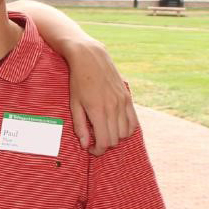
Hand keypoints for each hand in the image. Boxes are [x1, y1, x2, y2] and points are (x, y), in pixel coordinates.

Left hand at [65, 39, 137, 154]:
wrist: (90, 58)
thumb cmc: (78, 81)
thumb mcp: (74, 104)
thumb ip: (80, 126)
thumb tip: (85, 145)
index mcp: (98, 111)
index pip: (104, 141)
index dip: (98, 150)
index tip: (91, 149)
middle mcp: (113, 108)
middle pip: (115, 139)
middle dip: (105, 145)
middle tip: (95, 141)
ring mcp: (123, 102)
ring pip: (125, 133)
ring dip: (116, 138)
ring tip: (105, 132)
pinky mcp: (128, 98)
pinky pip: (134, 121)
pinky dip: (127, 130)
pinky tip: (117, 127)